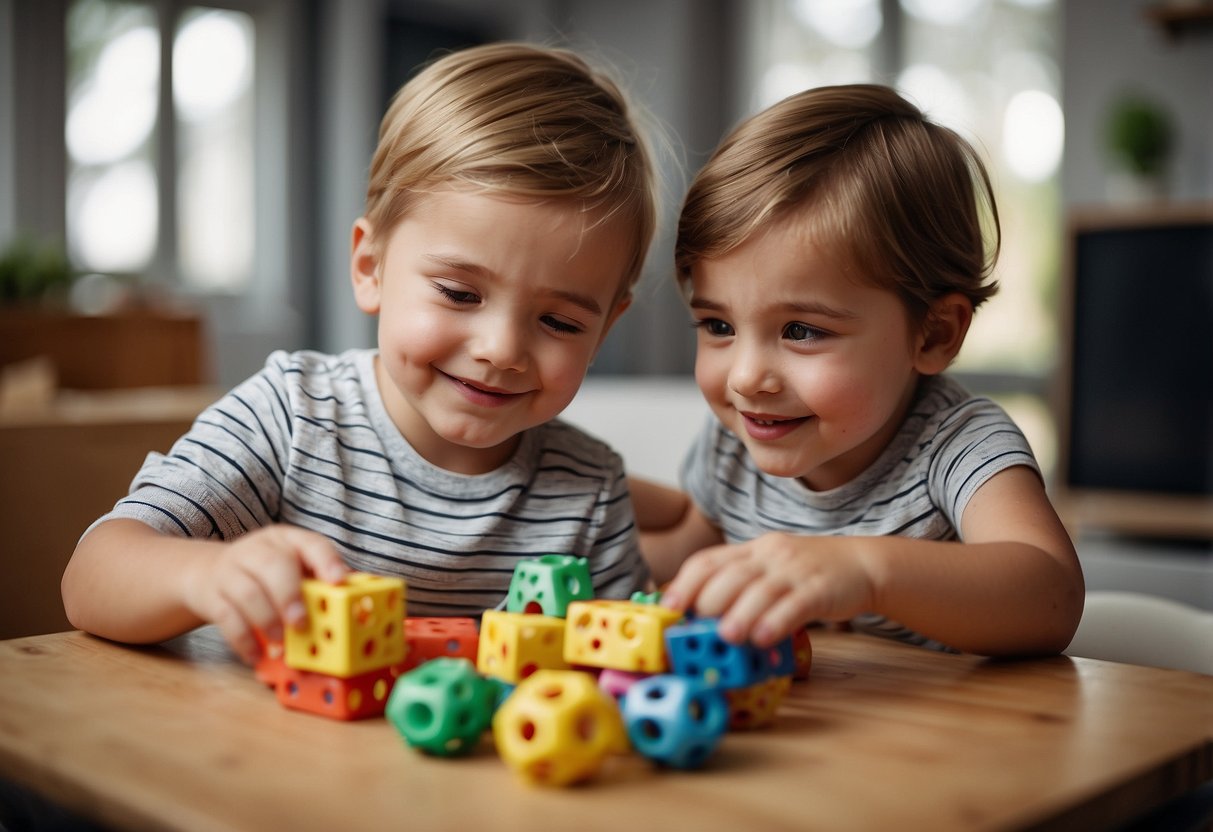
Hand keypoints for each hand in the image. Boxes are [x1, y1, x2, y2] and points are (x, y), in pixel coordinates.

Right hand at [181, 525, 347, 662]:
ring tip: (281, 642)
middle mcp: (258, 550)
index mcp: (288, 541)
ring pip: (247, 592)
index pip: (310, 544)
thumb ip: (318, 583)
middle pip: (272, 566)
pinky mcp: (211, 595)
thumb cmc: (266, 575)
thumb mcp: (293, 568)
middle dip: (289, 596)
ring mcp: (231, 570)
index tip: (339, 581)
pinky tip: (257, 656)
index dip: (326, 562)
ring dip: (267, 620)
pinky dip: (244, 641)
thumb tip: (354, 606)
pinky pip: (227, 618)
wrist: (207, 573)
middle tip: (301, 623)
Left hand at [660, 532, 876, 647]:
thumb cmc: (806, 574)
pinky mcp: (822, 589)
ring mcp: (796, 570)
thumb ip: (738, 588)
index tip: (668, 608)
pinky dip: (778, 621)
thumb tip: (698, 618)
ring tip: (727, 637)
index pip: (708, 560)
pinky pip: (796, 604)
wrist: (862, 564)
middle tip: (696, 628)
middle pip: (732, 574)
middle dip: (710, 601)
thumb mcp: (768, 570)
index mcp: (751, 550)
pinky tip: (765, 638)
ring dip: (741, 614)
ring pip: (762, 589)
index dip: (684, 584)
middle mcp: (770, 555)